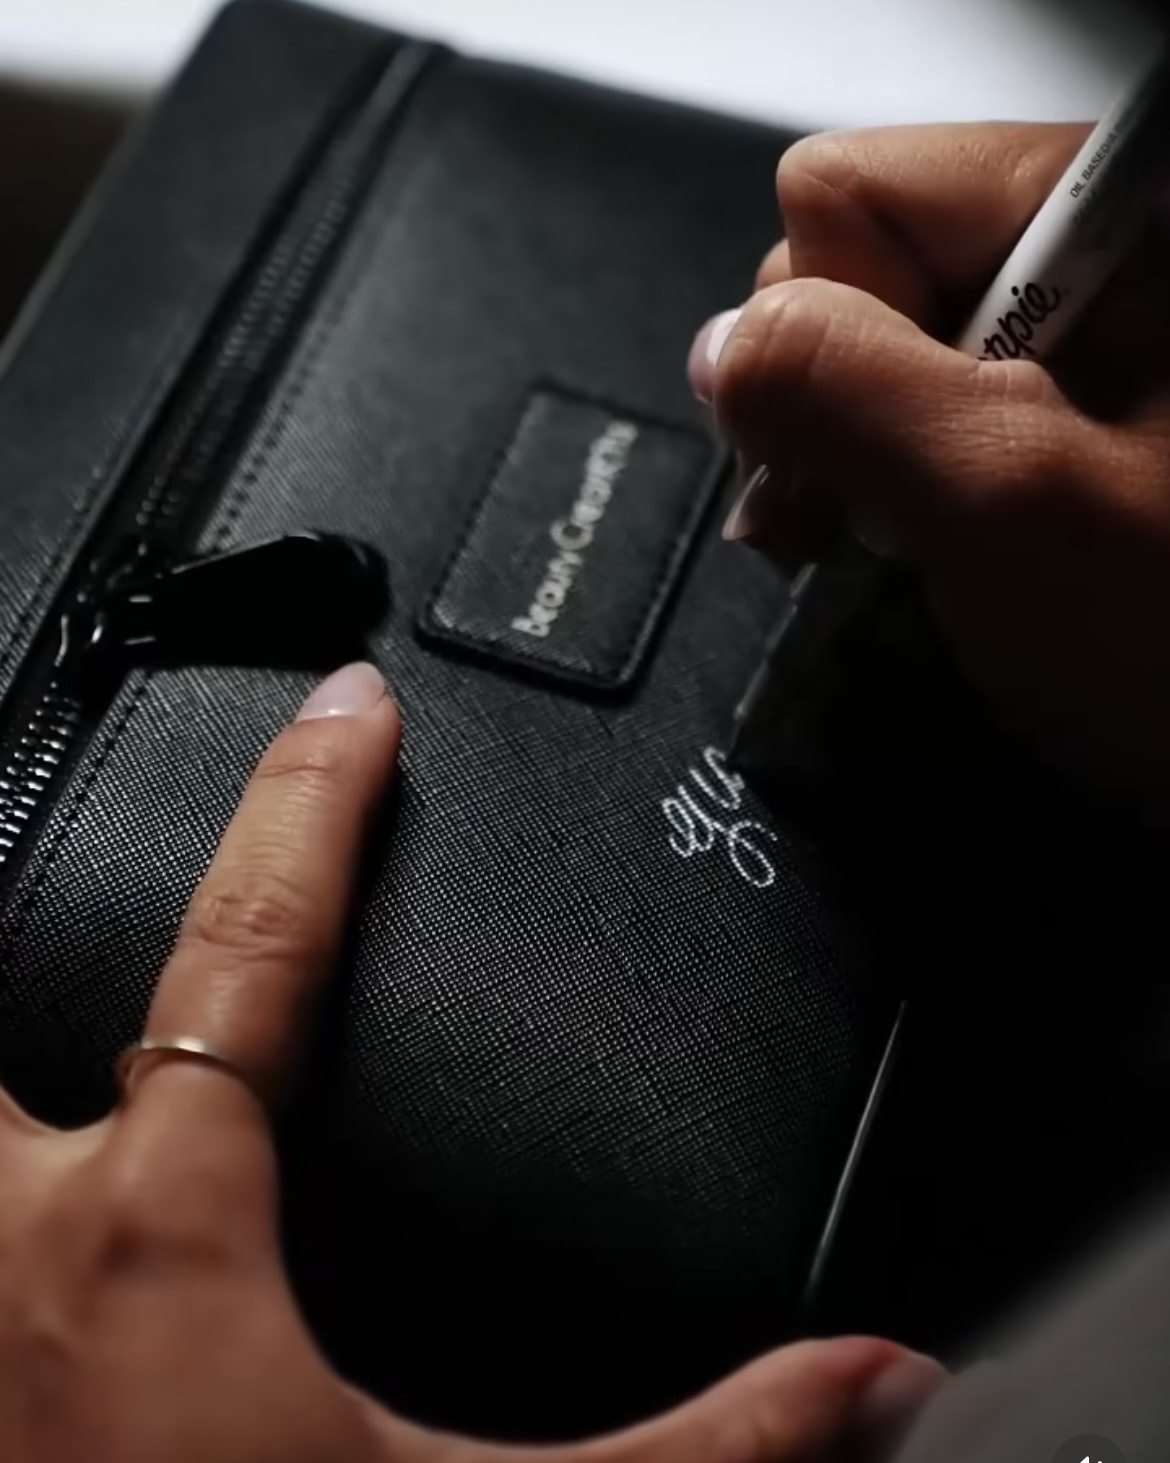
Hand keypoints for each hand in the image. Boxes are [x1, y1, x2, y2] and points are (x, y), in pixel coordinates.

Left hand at [0, 660, 941, 1461]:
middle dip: (32, 876)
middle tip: (69, 788)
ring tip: (39, 931)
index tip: (346, 706)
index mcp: (160, 1233)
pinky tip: (29, 1166)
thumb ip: (693, 1447)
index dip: (316, 806)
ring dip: (9, 1034)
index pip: (256, 941)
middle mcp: (4, 1238)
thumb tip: (871, 1380)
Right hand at [689, 123, 1169, 803]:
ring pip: (872, 349)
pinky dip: (888, 483)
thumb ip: (841, 390)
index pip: (852, 196)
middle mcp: (1081, 251)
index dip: (822, 335)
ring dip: (851, 459)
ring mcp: (1069, 336)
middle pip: (854, 269)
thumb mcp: (1009, 503)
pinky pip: (914, 408)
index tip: (860, 464)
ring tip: (887, 544)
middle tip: (858, 520)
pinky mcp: (1052, 410)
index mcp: (1106, 210)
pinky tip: (907, 540)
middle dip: (827, 408)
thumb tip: (720, 346)